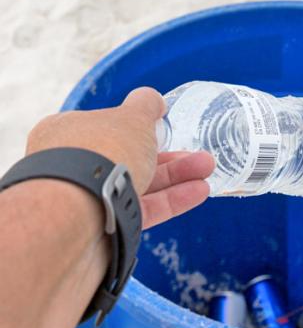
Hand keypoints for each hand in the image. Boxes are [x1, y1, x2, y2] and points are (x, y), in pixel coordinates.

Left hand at [26, 87, 214, 228]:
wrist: (79, 214)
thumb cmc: (101, 154)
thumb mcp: (132, 118)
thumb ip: (145, 107)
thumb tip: (154, 99)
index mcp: (69, 132)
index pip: (107, 127)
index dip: (138, 127)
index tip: (164, 128)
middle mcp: (76, 165)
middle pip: (130, 158)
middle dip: (169, 156)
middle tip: (199, 154)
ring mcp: (90, 199)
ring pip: (141, 185)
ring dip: (176, 176)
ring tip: (207, 169)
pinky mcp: (107, 227)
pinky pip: (143, 209)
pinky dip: (171, 200)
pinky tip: (199, 191)